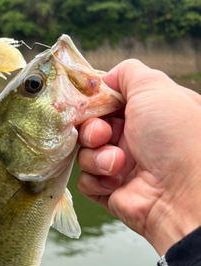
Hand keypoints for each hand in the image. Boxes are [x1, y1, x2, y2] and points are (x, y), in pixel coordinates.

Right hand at [77, 59, 200, 255]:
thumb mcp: (154, 87)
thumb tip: (104, 80)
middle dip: (92, 129)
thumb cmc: (174, 137)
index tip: (90, 103)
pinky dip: (96, 179)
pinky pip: (85, 180)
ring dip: (97, 156)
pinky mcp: (109, 191)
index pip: (107, 101)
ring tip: (119, 164)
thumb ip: (127, 72)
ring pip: (85, 153)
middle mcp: (134, 138)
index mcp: (146, 113)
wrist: (181, 193)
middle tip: (104, 135)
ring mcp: (120, 165)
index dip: (95, 102)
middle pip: (91, 126)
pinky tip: (116, 182)